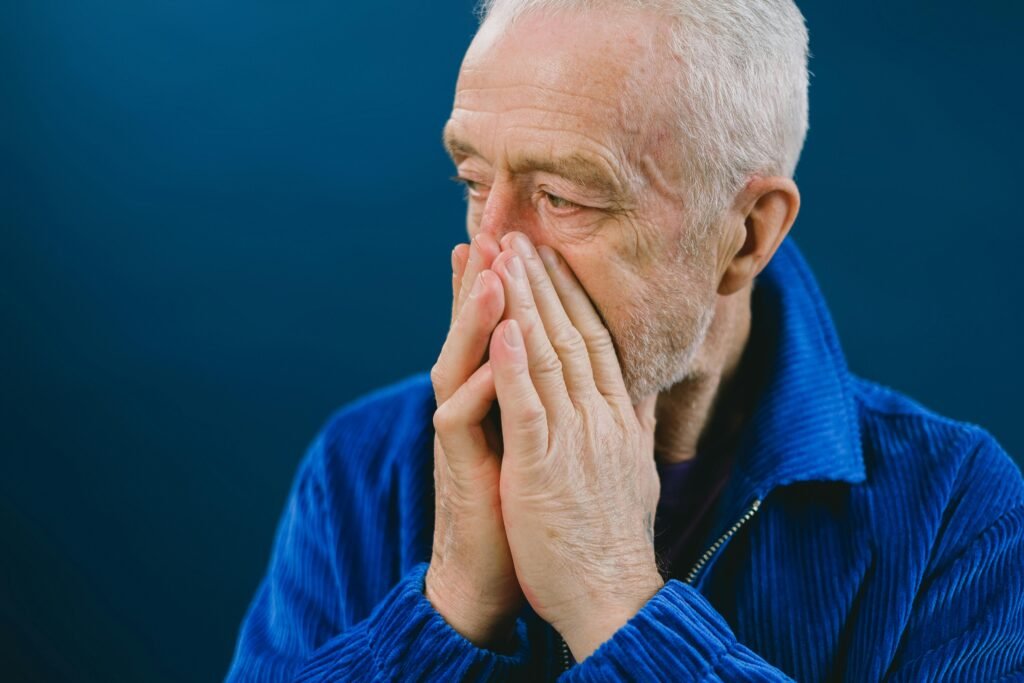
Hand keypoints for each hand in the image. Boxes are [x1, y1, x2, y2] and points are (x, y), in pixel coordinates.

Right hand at [425, 233, 524, 647]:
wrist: (493, 573)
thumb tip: (592, 377)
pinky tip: (497, 354)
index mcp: (499, 398)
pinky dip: (482, 383)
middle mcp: (472, 405)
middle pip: (475, 333)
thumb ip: (557, 404)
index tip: (523, 243)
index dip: (512, 288)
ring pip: (461, 361)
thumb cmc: (527, 509)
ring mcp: (461, 432)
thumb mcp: (547, 445)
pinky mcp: (458, 463)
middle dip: (485, 281)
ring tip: (496, 273)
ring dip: (477, 318)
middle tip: (493, 229)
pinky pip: (463, 415)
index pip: (503, 331)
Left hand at [488, 232, 664, 660]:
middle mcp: (602, 417)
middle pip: (572, 334)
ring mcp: (575, 438)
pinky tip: (502, 324)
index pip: (595, 340)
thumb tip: (645, 388)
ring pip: (548, 355)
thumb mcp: (634, 467)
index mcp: (619, 417)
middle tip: (522, 234)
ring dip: (525, 302)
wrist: (611, 594)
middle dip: (544, 281)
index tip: (552, 259)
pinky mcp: (545, 465)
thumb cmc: (614, 536)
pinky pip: (529, 404)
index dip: (571, 295)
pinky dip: (516, 361)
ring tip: (507, 256)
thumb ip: (637, 422)